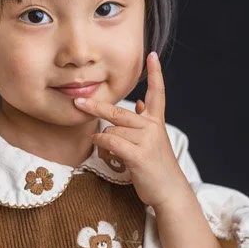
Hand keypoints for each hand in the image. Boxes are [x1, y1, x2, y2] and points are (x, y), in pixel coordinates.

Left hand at [74, 53, 193, 210]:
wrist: (170, 191)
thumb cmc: (158, 167)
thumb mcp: (154, 141)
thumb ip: (147, 121)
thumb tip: (141, 103)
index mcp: (156, 122)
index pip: (158, 93)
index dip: (155, 74)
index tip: (152, 55)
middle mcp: (153, 128)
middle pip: (119, 112)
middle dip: (97, 106)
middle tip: (78, 102)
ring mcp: (147, 141)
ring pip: (112, 129)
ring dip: (105, 139)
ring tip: (109, 148)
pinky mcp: (139, 156)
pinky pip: (112, 141)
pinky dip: (102, 143)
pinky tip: (100, 145)